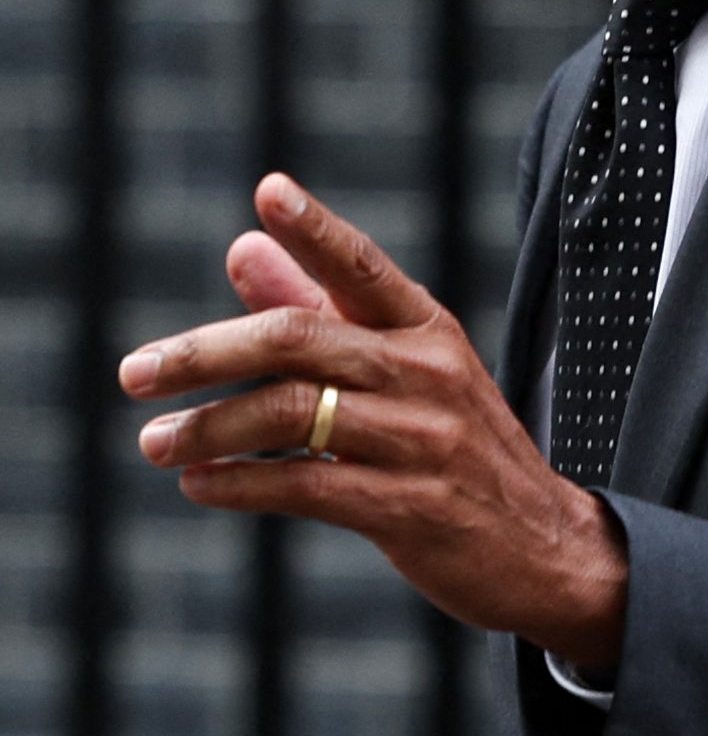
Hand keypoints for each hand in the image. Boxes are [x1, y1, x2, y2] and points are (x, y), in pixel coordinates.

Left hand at [119, 172, 626, 671]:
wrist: (543, 545)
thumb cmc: (456, 445)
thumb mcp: (404, 369)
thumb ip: (320, 308)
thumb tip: (241, 247)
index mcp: (428, 328)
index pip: (364, 266)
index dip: (317, 228)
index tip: (269, 191)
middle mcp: (428, 373)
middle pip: (302, 340)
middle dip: (208, 352)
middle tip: (136, 371)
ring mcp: (423, 441)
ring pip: (293, 415)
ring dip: (210, 427)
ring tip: (155, 440)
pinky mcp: (410, 509)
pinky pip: (307, 487)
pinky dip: (240, 484)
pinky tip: (199, 484)